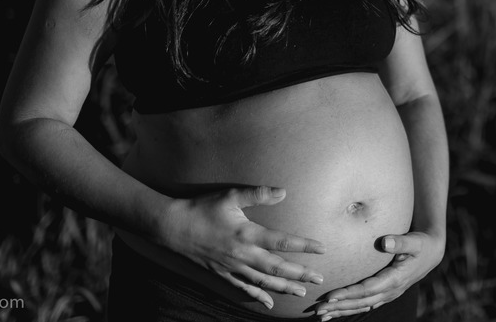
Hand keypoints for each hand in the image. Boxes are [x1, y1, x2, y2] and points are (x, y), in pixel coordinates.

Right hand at [160, 185, 326, 310]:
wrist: (173, 227)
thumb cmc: (203, 208)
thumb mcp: (231, 196)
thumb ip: (258, 194)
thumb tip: (284, 192)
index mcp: (248, 234)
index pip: (283, 241)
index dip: (304, 246)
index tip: (322, 249)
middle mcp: (243, 255)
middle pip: (277, 268)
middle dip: (301, 274)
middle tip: (320, 279)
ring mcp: (232, 267)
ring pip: (263, 282)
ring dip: (284, 287)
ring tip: (302, 292)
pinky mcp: (222, 274)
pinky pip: (243, 289)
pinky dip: (258, 297)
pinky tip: (270, 303)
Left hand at [313, 229, 444, 319]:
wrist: (431, 254)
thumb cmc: (421, 244)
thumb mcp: (414, 241)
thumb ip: (400, 241)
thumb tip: (385, 242)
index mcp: (395, 279)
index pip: (367, 289)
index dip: (349, 293)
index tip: (331, 295)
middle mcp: (390, 291)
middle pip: (361, 302)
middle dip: (339, 306)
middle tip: (318, 309)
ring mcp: (387, 295)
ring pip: (361, 306)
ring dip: (341, 311)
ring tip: (321, 315)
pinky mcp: (385, 294)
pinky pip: (365, 304)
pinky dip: (349, 309)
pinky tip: (335, 312)